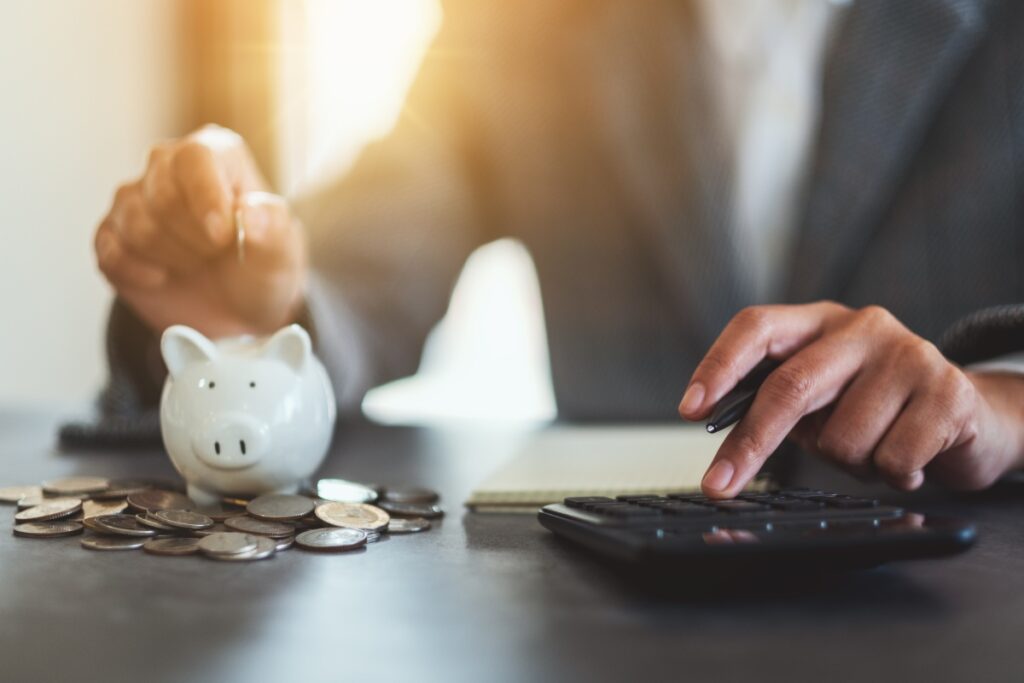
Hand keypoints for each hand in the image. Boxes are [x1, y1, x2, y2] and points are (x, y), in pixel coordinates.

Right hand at [94, 125, 306, 338]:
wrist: (237, 309)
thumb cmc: (261, 266)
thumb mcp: (282, 252)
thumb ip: (273, 228)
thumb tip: (250, 213)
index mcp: (215, 154)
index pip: (195, 158)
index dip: (206, 198)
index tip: (223, 238)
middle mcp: (167, 165)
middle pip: (162, 194)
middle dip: (194, 238)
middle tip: (217, 254)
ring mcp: (134, 199)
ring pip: (135, 223)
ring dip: (172, 257)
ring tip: (197, 263)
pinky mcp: (111, 235)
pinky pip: (110, 251)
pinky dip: (139, 274)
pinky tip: (164, 278)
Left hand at [678, 302, 1023, 497]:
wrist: (971, 416)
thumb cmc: (876, 408)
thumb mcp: (821, 396)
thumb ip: (777, 403)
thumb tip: (723, 451)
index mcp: (817, 322)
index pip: (756, 327)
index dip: (718, 367)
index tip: (690, 409)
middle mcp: (861, 326)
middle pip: (790, 386)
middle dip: (750, 444)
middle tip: (718, 485)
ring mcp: (908, 353)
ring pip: (842, 437)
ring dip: (849, 464)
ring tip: (874, 449)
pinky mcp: (948, 391)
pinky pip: (892, 459)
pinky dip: (892, 476)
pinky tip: (908, 461)